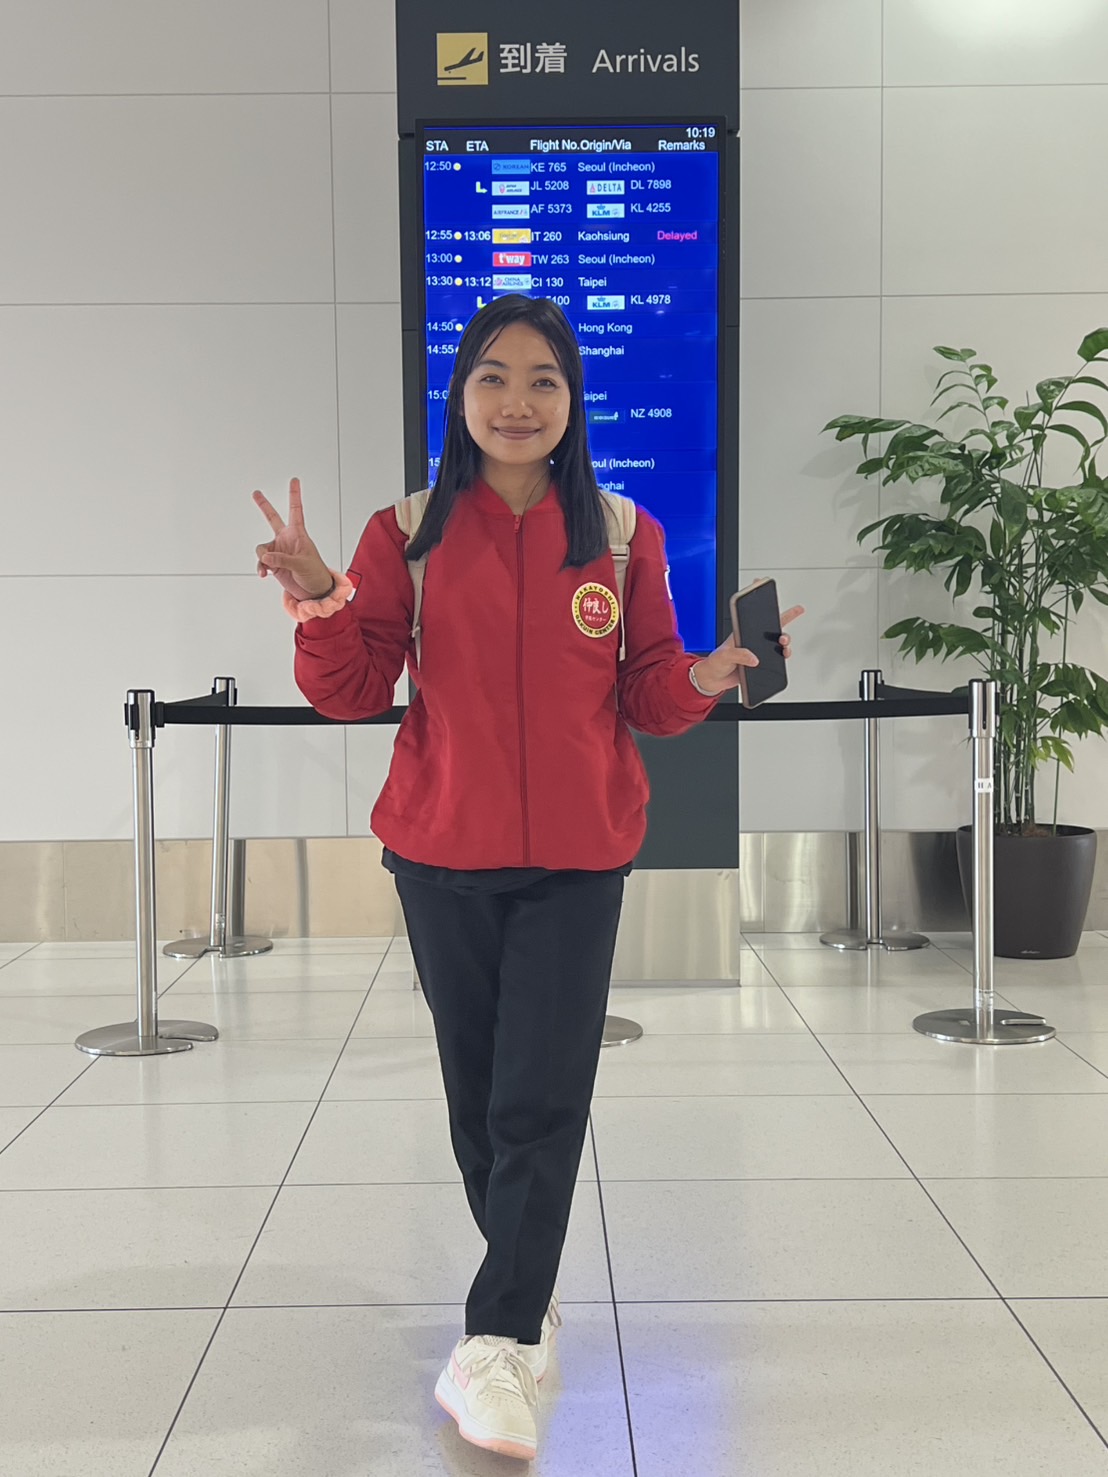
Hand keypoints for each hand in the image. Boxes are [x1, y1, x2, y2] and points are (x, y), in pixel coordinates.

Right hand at [253, 478, 332, 599]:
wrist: (313, 591)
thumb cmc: (316, 574)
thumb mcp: (302, 565)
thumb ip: (282, 559)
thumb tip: (265, 557)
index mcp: (298, 534)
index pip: (296, 510)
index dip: (294, 495)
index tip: (294, 480)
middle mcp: (287, 539)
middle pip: (272, 518)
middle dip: (264, 506)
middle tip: (256, 493)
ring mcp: (279, 551)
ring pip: (262, 548)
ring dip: (262, 558)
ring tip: (268, 568)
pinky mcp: (274, 563)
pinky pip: (261, 561)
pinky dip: (261, 567)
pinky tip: (264, 574)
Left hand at [692, 604, 804, 695]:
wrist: (712, 680)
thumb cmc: (715, 663)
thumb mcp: (724, 655)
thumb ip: (739, 655)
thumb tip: (754, 659)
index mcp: (743, 633)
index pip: (760, 617)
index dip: (771, 607)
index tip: (784, 600)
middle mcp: (752, 642)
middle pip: (774, 632)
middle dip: (784, 632)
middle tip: (783, 638)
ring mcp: (757, 653)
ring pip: (777, 647)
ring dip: (784, 647)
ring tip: (783, 650)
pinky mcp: (760, 666)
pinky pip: (775, 662)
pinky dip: (781, 662)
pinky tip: (780, 662)